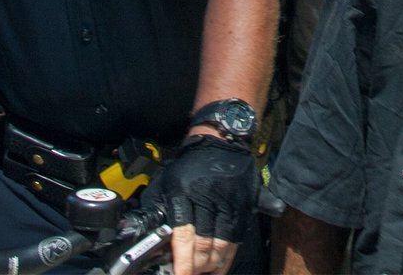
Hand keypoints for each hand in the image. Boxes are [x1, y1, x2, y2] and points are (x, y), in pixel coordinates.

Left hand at [145, 135, 257, 274]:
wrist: (218, 140)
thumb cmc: (190, 164)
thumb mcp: (169, 180)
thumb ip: (166, 209)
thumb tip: (158, 237)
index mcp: (184, 193)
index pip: (184, 234)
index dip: (184, 260)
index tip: (181, 274)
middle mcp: (208, 198)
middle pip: (205, 242)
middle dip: (198, 265)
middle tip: (191, 274)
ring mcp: (228, 202)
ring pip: (223, 242)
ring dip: (214, 264)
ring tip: (206, 274)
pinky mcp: (244, 204)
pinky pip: (237, 236)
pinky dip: (229, 255)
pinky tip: (222, 266)